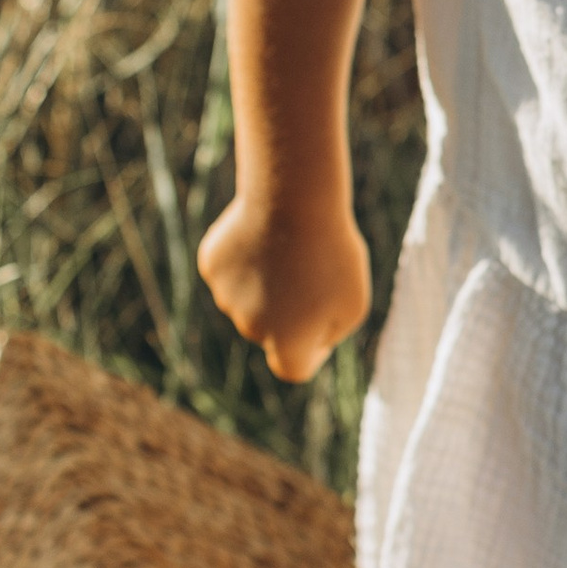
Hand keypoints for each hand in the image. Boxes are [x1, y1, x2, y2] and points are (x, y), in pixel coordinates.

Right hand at [197, 190, 370, 382]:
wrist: (294, 199)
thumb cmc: (333, 253)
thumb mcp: (354, 301)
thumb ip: (330, 332)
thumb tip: (308, 340)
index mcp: (288, 344)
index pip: (293, 368)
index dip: (312, 353)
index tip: (322, 327)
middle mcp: (251, 328)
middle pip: (272, 329)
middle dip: (290, 309)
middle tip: (312, 268)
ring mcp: (226, 297)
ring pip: (249, 299)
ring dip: (268, 282)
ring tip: (289, 248)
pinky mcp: (212, 267)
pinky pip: (233, 271)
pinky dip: (248, 258)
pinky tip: (264, 234)